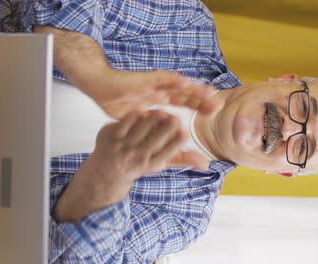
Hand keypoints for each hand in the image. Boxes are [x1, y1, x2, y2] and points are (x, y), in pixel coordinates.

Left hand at [53, 110, 208, 221]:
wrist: (107, 170)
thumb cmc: (140, 162)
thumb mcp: (160, 163)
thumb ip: (183, 159)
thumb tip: (207, 164)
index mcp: (151, 163)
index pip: (168, 152)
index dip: (176, 142)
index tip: (185, 131)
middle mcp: (137, 157)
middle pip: (155, 141)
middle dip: (167, 130)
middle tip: (177, 118)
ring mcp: (122, 146)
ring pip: (141, 129)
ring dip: (153, 120)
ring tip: (163, 112)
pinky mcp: (111, 136)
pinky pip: (125, 123)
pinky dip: (134, 115)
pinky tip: (143, 108)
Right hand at [88, 69, 221, 119]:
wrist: (99, 86)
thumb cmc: (120, 104)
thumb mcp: (141, 122)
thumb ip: (157, 130)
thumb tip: (170, 138)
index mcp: (161, 98)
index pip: (185, 102)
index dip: (199, 106)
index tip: (215, 112)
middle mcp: (159, 89)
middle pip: (184, 93)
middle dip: (201, 98)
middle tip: (218, 103)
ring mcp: (149, 84)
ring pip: (174, 85)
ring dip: (190, 88)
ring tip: (206, 92)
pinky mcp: (137, 80)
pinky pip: (153, 82)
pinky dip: (167, 84)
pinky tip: (180, 85)